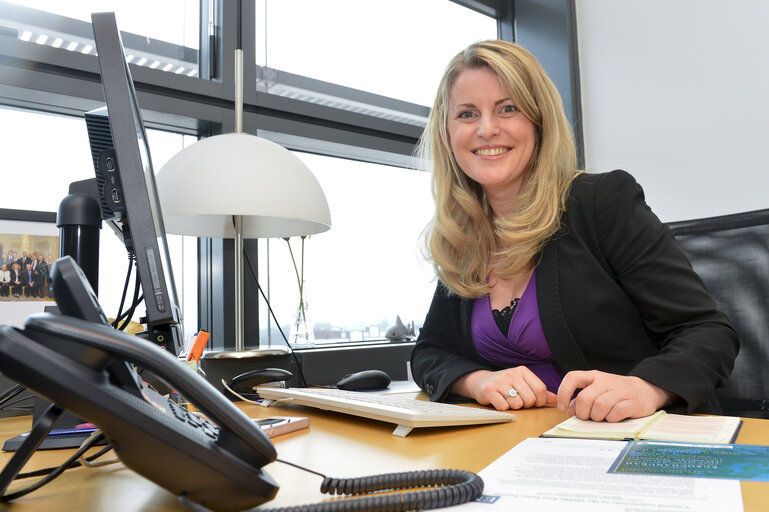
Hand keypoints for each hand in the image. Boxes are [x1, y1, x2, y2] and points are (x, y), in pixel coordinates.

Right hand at [453, 367, 556, 410]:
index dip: (540, 400)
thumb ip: (539, 391)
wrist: (480, 381)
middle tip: (519, 401)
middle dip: (526, 405)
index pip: (540, 389)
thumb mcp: (523, 383)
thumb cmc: (505, 384)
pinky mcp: (489, 390)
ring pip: (517, 404)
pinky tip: (499, 401)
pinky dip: (503, 408)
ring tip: (508, 400)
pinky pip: (504, 407)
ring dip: (514, 407)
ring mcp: (500, 381)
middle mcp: (512, 374)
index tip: (534, 402)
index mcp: (522, 371)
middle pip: (530, 398)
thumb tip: (556, 399)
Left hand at [557, 370, 674, 421]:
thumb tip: (569, 411)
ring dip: (597, 417)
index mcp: (594, 376)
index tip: (562, 407)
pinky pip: (615, 413)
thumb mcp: (597, 391)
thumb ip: (581, 400)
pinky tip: (613, 418)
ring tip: (601, 417)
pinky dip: (611, 419)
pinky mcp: (631, 402)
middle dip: (583, 413)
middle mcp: (605, 381)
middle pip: (585, 399)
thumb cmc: (615, 392)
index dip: (563, 392)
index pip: (572, 377)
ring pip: (599, 407)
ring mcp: (619, 390)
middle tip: (588, 417)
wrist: (645, 390)